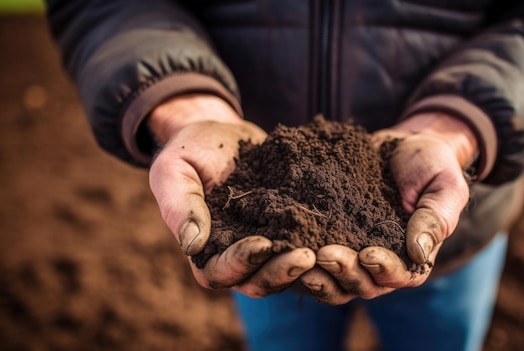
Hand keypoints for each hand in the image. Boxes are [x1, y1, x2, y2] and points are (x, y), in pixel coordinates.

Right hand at [148, 94, 315, 296]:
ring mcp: (265, 245)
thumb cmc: (191, 150)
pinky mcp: (289, 230)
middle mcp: (236, 256)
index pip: (220, 272)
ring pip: (286, 271)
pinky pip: (305, 246)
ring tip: (329, 250)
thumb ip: (180, 206)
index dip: (241, 262)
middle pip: (258, 280)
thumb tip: (192, 244)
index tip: (263, 242)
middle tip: (307, 255)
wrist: (222, 133)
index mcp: (204, 250)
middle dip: (282, 271)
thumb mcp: (174, 170)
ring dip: (305, 266)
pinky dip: (321, 246)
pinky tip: (341, 236)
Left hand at [300, 112, 477, 303]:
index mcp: (413, 260)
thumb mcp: (444, 187)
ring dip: (319, 276)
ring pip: (335, 280)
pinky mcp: (331, 239)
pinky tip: (285, 248)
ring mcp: (354, 255)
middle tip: (325, 254)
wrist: (401, 147)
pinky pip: (315, 259)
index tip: (367, 254)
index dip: (382, 270)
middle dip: (344, 272)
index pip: (399, 276)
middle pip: (362, 284)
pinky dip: (302, 260)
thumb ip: (436, 219)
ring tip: (302, 260)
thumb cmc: (431, 166)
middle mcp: (381, 265)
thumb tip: (419, 253)